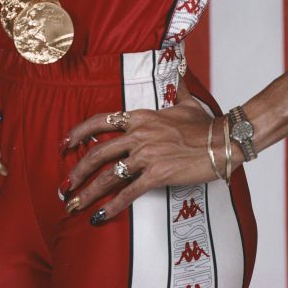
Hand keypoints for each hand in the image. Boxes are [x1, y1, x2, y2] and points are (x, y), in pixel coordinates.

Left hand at [59, 93, 241, 224]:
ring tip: (73, 205)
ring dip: (87, 192)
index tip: (64, 144)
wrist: (223, 140)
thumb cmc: (206, 124)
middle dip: (77, 172)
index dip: (78, 133)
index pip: (100, 121)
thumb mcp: (187, 101)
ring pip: (107, 175)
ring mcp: (146, 155)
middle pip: (97, 153)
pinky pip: (128, 193)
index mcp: (140, 116)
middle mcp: (138, 134)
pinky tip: (99, 216)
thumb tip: (180, 71)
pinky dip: (111, 207)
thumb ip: (178, 87)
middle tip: (64, 186)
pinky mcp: (157, 174)